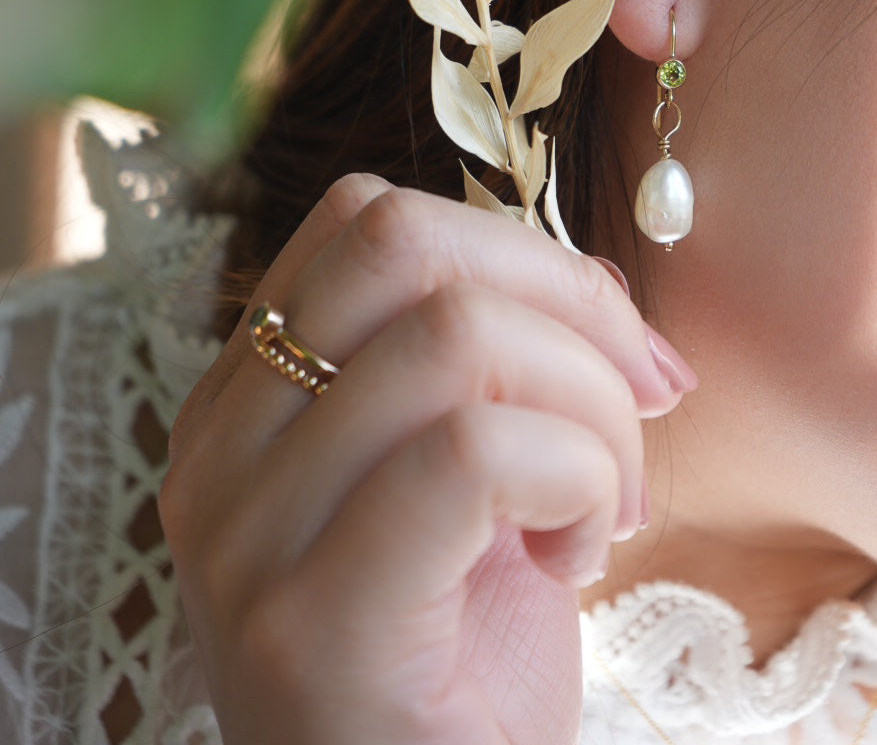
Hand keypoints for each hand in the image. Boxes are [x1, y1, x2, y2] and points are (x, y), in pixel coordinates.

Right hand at [160, 174, 694, 744]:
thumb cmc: (457, 667)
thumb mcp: (470, 486)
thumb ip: (497, 368)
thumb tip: (604, 286)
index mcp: (248, 400)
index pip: (368, 218)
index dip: (520, 248)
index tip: (617, 344)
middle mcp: (222, 450)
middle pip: (405, 244)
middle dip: (569, 298)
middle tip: (646, 401)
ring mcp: (249, 535)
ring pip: (455, 337)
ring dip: (590, 407)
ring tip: (609, 505)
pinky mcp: (311, 624)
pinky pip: (473, 454)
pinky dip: (575, 479)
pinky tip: (580, 556)